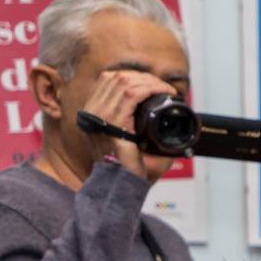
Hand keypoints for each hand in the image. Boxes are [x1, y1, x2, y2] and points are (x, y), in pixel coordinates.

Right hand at [82, 68, 179, 182]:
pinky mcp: (113, 122)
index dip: (133, 76)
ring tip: (166, 89)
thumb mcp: (132, 140)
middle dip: (144, 77)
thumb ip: (140, 125)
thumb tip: (167, 115)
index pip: (108, 80)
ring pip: (124, 82)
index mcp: (94, 112)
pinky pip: (130, 95)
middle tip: (163, 87)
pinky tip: (162, 92)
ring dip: (149, 81)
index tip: (153, 84)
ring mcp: (100, 115)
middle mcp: (93, 110)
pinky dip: (149, 89)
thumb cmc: (129, 167)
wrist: (122, 184)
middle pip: (117, 77)